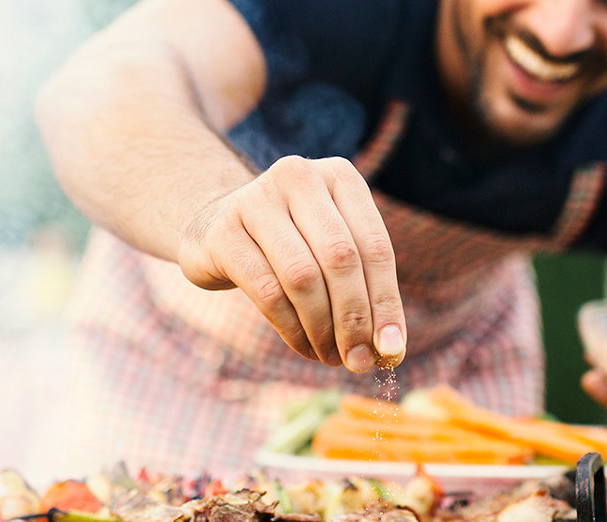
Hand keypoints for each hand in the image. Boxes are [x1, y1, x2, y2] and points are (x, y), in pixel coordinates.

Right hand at [176, 155, 406, 371]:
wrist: (214, 226)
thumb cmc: (290, 243)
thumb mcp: (331, 250)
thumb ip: (364, 289)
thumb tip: (391, 348)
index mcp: (339, 175)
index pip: (375, 246)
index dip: (386, 302)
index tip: (392, 349)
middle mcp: (299, 176)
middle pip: (341, 259)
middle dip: (354, 319)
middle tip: (358, 360)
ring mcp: (255, 200)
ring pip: (303, 277)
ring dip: (322, 328)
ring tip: (330, 357)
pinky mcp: (223, 233)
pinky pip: (268, 291)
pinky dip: (292, 328)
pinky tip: (303, 346)